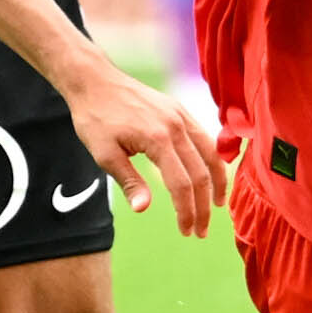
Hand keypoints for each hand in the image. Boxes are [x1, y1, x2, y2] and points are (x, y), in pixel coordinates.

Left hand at [63, 64, 220, 237]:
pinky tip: (210, 173)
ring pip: (211, 154)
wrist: (94, 81)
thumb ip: (129, 182)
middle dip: (204, 206)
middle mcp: (176, 126)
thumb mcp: (104, 155)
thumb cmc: (95, 118)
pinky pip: (204, 137)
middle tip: (201, 231)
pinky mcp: (179, 110)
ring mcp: (181, 115)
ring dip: (216, 183)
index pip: (181, 185)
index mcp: (158, 140)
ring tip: (217, 205)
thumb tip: (143, 209)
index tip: (186, 231)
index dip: (186, 212)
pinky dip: (212, 159)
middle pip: (201, 174)